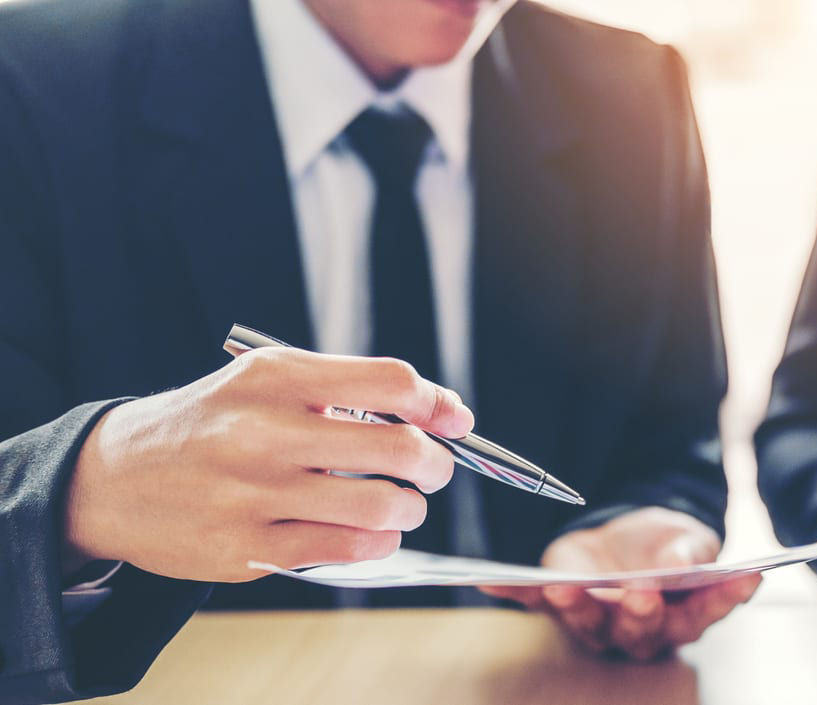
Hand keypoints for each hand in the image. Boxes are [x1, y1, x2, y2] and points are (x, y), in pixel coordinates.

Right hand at [64, 347, 473, 581]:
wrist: (114, 477)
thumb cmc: (213, 423)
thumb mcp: (270, 381)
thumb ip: (351, 390)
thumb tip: (446, 410)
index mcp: (277, 377)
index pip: (390, 381)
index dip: (437, 403)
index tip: (453, 420)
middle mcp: (265, 431)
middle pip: (398, 448)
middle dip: (437, 464)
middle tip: (434, 470)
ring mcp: (254, 494)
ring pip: (379, 506)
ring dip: (410, 508)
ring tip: (403, 504)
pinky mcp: (246, 548)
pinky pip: (345, 549)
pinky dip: (378, 542)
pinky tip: (374, 533)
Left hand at [482, 507, 759, 660]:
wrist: (626, 537)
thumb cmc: (664, 546)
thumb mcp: (684, 537)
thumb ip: (690, 550)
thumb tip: (685, 559)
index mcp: (682, 613)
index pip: (706, 612)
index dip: (723, 599)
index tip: (745, 578)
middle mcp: (640, 628)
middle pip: (643, 630)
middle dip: (642, 613)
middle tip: (642, 593)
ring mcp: (598, 619)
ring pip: (590, 625)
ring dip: (578, 609)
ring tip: (569, 590)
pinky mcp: (562, 602)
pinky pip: (534, 602)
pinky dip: (512, 592)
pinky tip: (490, 582)